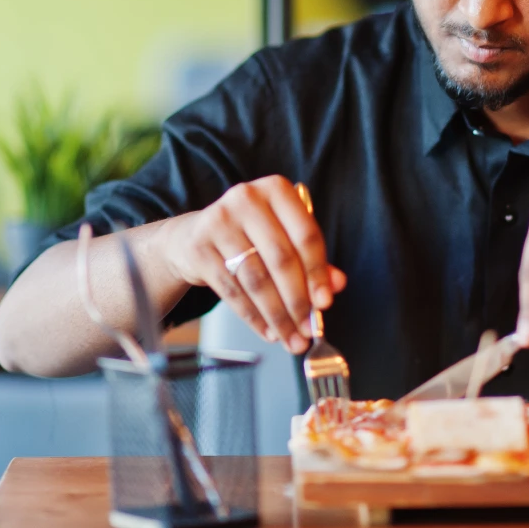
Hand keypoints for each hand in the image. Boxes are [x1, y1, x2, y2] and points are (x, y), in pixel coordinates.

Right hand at [158, 175, 346, 353]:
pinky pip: (232, 290)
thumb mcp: (281, 237)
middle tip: (307, 328)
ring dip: (277, 315)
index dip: (318, 272)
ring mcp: (219, 221)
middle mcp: (246, 199)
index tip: (325, 302)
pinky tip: (267, 331)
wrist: (192, 236)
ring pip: (256, 279)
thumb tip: (336, 285)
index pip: (305, 235)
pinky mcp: (199, 246)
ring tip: (290, 337)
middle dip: (298, 301)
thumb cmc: (248, 235)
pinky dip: (253, 317)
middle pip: (281, 259)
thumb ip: (311, 258)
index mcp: (276, 190)